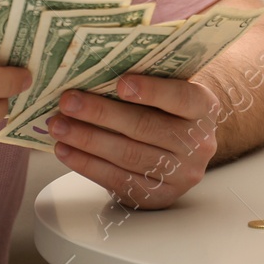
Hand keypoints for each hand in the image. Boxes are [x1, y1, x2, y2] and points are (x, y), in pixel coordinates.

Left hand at [47, 75, 217, 208]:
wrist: (183, 144)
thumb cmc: (166, 106)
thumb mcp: (169, 86)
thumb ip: (148, 76)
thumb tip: (97, 67)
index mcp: (204, 107)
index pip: (181, 97)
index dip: (152, 91)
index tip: (121, 84)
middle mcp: (198, 143)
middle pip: (145, 127)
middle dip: (101, 114)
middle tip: (69, 101)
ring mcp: (180, 174)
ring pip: (128, 156)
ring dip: (87, 140)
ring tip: (59, 125)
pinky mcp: (157, 196)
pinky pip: (118, 180)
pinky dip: (87, 165)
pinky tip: (66, 150)